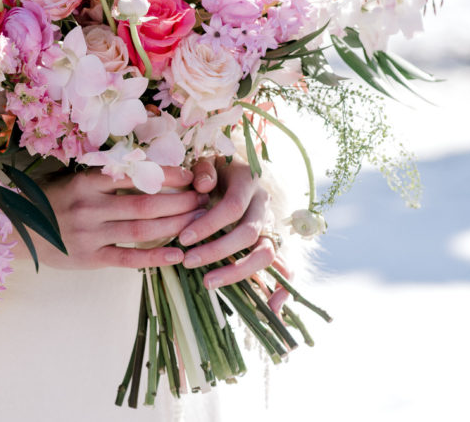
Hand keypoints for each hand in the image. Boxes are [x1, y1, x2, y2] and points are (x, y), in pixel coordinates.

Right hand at [21, 167, 207, 269]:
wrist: (16, 231)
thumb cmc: (50, 201)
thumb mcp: (73, 180)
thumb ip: (105, 177)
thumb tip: (148, 169)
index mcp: (87, 181)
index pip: (137, 175)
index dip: (169, 175)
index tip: (192, 175)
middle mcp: (90, 206)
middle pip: (146, 203)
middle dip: (181, 200)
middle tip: (205, 198)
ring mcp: (90, 233)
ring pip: (142, 228)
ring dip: (175, 224)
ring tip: (200, 220)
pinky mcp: (90, 258)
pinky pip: (128, 258)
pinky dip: (155, 256)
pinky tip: (178, 254)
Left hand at [180, 157, 286, 297]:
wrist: (233, 171)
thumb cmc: (214, 170)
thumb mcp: (206, 161)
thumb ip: (203, 170)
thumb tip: (201, 187)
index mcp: (248, 183)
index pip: (233, 207)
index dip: (209, 224)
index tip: (184, 239)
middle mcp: (264, 206)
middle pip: (249, 234)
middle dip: (218, 251)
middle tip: (189, 262)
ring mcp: (270, 226)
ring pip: (265, 254)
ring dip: (238, 272)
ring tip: (207, 283)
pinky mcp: (271, 243)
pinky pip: (285, 268)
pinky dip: (282, 289)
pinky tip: (270, 309)